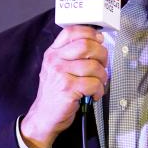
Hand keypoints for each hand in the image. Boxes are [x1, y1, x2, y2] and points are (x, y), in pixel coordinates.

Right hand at [20, 25, 107, 147]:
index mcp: (53, 53)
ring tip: (98, 83)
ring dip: (102, 76)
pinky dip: (99, 90)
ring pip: (94, 66)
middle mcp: (55, 61)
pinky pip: (94, 84)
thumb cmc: (55, 93)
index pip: (72, 31)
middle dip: (102, 55)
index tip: (99, 40)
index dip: (90, 33)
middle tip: (103, 65)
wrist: (44, 116)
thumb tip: (97, 42)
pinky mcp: (68, 89)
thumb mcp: (57, 68)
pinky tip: (93, 94)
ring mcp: (60, 74)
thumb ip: (72, 55)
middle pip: (86, 45)